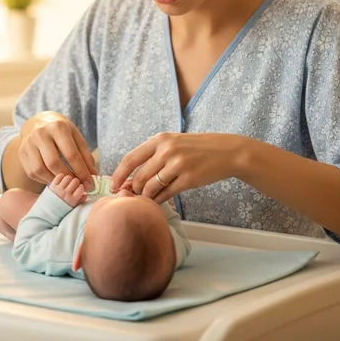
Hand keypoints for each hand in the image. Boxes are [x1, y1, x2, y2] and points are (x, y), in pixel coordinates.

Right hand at [19, 111, 96, 187]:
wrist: (37, 121)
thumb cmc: (60, 130)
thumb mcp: (75, 136)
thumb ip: (85, 155)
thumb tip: (92, 176)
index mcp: (58, 127)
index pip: (71, 154)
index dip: (81, 172)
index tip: (89, 183)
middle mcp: (40, 134)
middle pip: (54, 163)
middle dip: (68, 177)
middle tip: (77, 184)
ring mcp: (28, 143)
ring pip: (40, 170)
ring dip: (54, 180)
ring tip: (65, 182)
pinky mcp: (21, 152)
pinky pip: (32, 173)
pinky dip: (44, 180)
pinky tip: (53, 178)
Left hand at [49, 174, 87, 207]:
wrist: (48, 212)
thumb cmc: (61, 210)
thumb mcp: (73, 208)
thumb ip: (80, 201)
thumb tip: (86, 194)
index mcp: (72, 200)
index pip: (81, 188)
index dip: (81, 187)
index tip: (80, 188)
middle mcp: (66, 193)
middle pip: (75, 181)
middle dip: (76, 182)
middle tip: (74, 185)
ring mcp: (59, 189)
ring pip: (68, 177)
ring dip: (69, 178)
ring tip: (68, 182)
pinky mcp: (52, 185)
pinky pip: (59, 176)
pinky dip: (62, 176)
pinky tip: (62, 180)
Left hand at [111, 133, 246, 202]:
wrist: (226, 152)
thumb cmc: (197, 149)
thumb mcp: (173, 143)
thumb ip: (153, 156)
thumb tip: (131, 178)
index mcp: (160, 139)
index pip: (131, 158)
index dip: (119, 174)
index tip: (113, 186)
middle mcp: (167, 150)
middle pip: (140, 176)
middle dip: (134, 190)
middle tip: (134, 196)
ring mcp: (178, 165)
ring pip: (151, 187)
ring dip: (146, 196)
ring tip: (148, 198)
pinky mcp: (188, 179)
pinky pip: (166, 194)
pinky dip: (159, 200)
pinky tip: (159, 201)